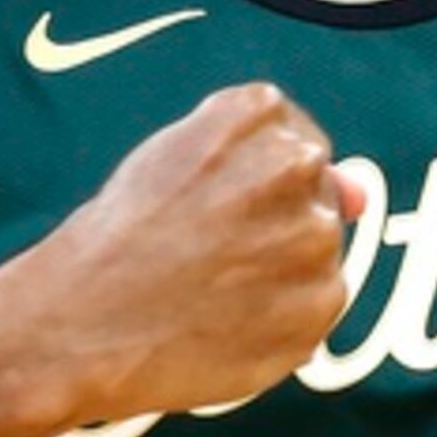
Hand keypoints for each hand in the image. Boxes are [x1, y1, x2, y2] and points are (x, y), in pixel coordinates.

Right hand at [10, 82, 371, 423]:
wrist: (74, 325)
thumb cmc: (117, 239)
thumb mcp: (177, 165)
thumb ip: (273, 162)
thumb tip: (361, 196)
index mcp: (255, 112)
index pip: (290, 134)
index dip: (249, 178)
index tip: (211, 203)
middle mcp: (295, 165)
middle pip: (312, 192)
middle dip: (272, 223)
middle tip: (206, 253)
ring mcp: (312, 239)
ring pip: (318, 253)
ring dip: (278, 274)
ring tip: (207, 291)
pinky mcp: (317, 308)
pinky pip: (315, 310)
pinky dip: (279, 322)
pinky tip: (223, 324)